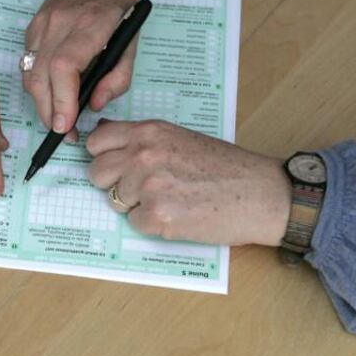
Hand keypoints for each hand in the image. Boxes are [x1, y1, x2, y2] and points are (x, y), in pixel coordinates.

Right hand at [24, 0, 138, 136]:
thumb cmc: (120, 4)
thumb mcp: (132, 40)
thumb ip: (118, 76)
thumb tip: (94, 105)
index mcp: (91, 23)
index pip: (65, 66)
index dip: (62, 99)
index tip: (65, 125)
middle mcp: (61, 22)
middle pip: (41, 76)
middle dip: (49, 111)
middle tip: (63, 132)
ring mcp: (42, 24)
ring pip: (29, 74)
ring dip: (40, 102)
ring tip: (58, 118)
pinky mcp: (32, 27)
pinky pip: (28, 64)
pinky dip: (37, 84)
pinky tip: (52, 92)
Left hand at [86, 120, 291, 245]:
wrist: (259, 192)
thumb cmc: (224, 166)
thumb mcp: (178, 138)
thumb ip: (142, 139)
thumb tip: (101, 136)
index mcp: (149, 132)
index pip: (96, 143)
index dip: (103, 157)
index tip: (114, 165)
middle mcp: (144, 155)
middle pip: (97, 173)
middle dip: (113, 183)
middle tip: (143, 187)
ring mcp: (149, 186)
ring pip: (116, 201)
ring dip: (137, 204)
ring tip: (171, 198)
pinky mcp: (158, 216)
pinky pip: (135, 223)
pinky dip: (152, 224)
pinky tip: (178, 214)